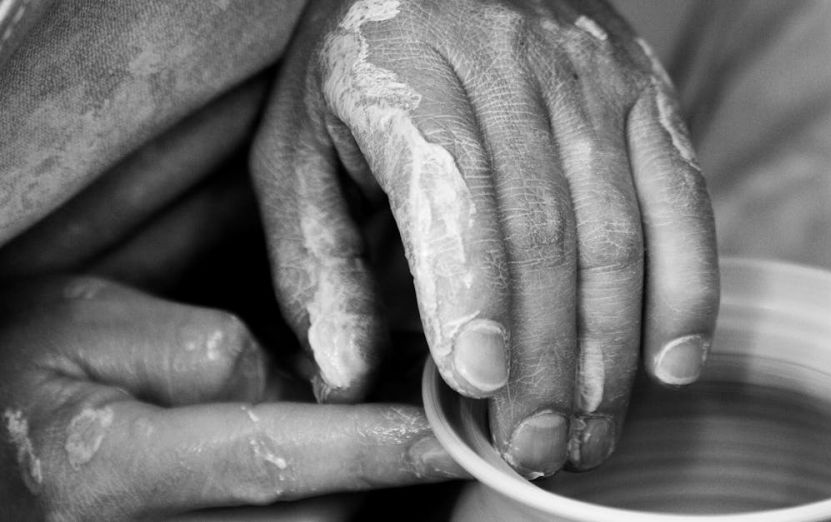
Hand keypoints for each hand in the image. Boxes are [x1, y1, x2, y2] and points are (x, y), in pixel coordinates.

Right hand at [0, 277, 463, 519]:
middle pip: (304, 518)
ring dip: (334, 491)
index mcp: (105, 471)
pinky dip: (306, 507)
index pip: (272, 459)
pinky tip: (311, 470)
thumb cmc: (20, 360)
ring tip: (337, 443)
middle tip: (390, 419)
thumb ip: (204, 351)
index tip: (448, 442)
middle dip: (359, 470)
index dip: (371, 448)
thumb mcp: (91, 319)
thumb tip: (305, 391)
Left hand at [251, 0, 718, 475]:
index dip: (471, 293)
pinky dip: (688, 289)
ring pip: (619, 232)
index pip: (456, 192)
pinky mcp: (649, 94)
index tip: (477, 386)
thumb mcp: (297, 145)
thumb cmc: (360, 64)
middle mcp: (516, 71)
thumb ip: (315, 258)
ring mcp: (595, 82)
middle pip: (547, 234)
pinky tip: (674, 365)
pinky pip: (683, 201)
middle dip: (544, 359)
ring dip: (611, 350)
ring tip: (590, 434)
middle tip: (535, 448)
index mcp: (413, 75)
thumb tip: (342, 373)